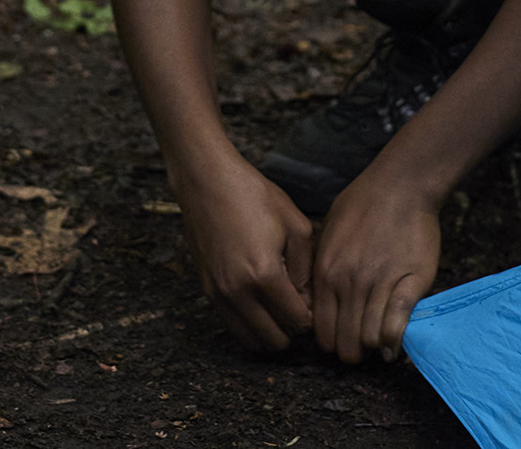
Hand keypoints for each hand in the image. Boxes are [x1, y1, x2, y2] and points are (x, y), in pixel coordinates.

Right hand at [174, 159, 313, 351]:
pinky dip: (250, 324)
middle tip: (298, 307)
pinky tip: (260, 302)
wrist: (207, 181)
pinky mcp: (207, 289)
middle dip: (292, 329)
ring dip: (270, 331)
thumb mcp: (295, 225)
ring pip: (251, 340)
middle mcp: (238, 291)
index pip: (297, 321)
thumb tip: (307, 298)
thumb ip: (306, 269)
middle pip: (275, 340)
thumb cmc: (253, 196)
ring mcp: (219, 293)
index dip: (311, 317)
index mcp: (264, 275)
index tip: (314, 302)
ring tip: (279, 307)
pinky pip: (232, 325)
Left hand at [310, 168, 440, 362]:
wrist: (401, 185)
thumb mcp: (328, 234)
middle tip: (361, 344)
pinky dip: (395, 339)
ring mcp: (379, 283)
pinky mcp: (410, 282)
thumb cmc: (362, 205)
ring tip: (378, 339)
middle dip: (352, 351)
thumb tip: (320, 303)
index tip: (341, 338)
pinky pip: (396, 325)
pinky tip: (395, 339)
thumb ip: (324, 271)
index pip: (321, 331)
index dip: (332, 342)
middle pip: (345, 343)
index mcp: (326, 273)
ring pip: (370, 339)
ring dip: (374, 346)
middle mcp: (348, 283)